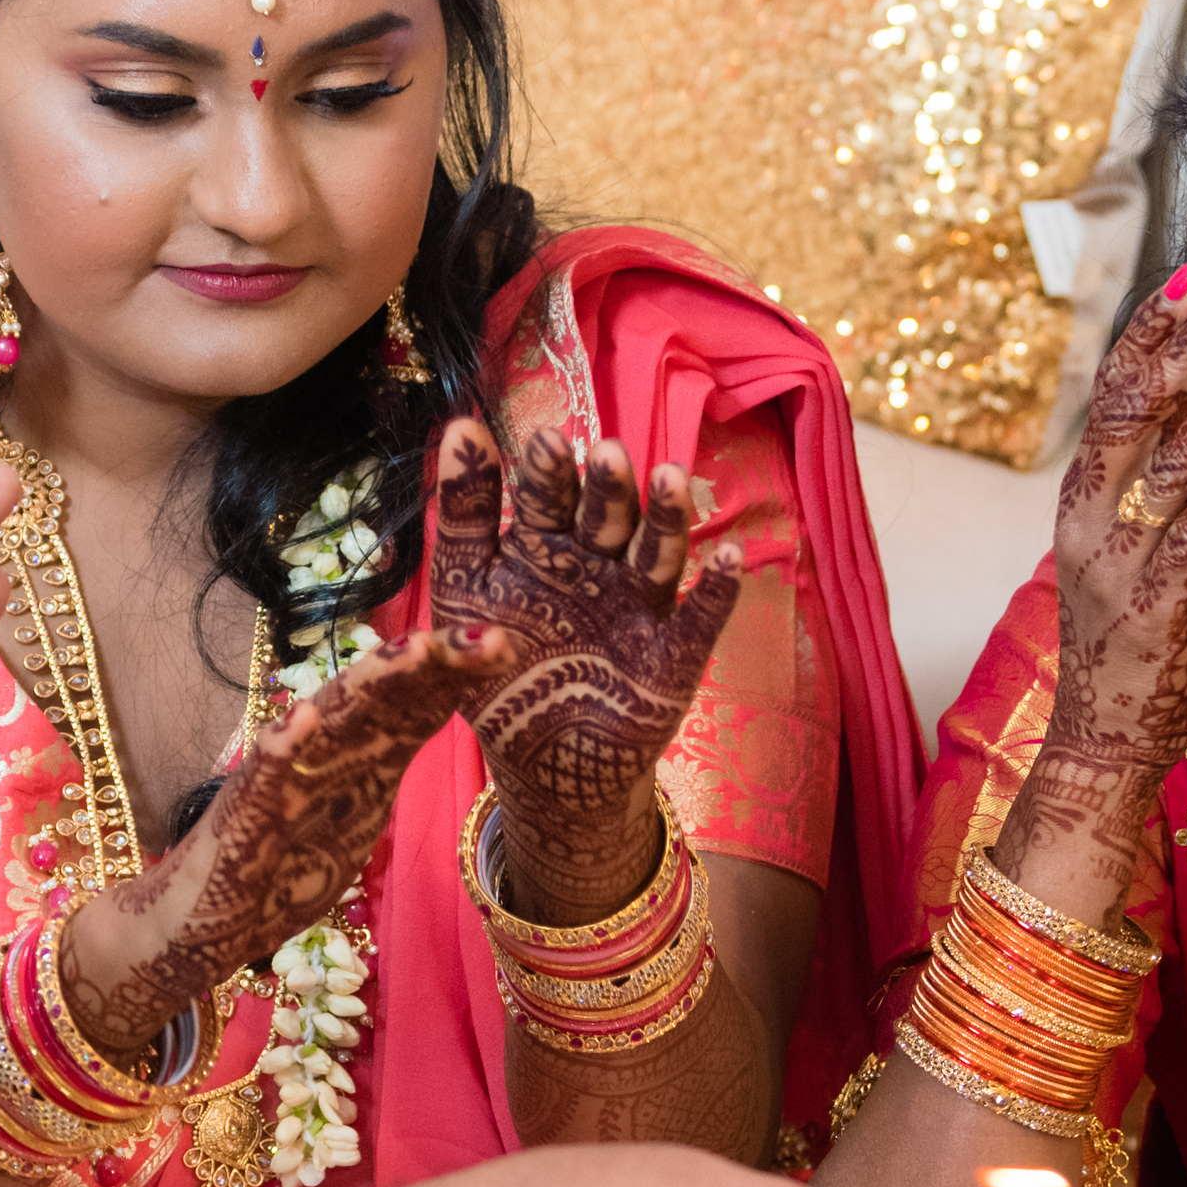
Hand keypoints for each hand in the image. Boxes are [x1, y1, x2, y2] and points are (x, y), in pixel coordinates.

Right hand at [61, 626, 509, 1060]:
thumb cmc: (275, 876)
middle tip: (490, 640)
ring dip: (369, 687)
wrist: (199, 928)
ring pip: (326, 721)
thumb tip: (433, 717)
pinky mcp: (242, 818)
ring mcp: (280, 781)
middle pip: (379, 699)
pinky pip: (263, 779)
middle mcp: (320, 756)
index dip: (452, 676)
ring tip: (414, 651)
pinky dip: (282, 748)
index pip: (409, 706)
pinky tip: (302, 720)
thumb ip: (383, 770)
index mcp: (355, 764)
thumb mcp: (354, 822)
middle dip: (430, 668)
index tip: (504, 647)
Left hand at [431, 417, 742, 919]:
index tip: (544, 439)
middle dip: (608, 486)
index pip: (549, 497)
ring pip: (656, 554)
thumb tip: (458, 423)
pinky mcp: (673, 656)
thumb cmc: (494, 669)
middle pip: (606, 517)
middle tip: (606, 452)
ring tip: (670, 477)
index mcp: (545, 546)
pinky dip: (715, 593)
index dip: (548, 471)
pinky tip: (728, 560)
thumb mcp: (465, 590)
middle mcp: (598, 566)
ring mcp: (639, 608)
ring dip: (667, 518)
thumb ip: (463, 513)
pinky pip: (699, 621)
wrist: (539, 763)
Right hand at [1005, 268, 1186, 912]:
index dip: (1150, 333)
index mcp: (1088, 494)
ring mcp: (1113, 562)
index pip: (1114, 393)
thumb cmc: (1135, 638)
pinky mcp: (1146, 609)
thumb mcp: (1137, 542)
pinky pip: (1184, 541)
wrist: (1103, 733)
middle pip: (1126, 415)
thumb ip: (1160, 479)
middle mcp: (1090, 517)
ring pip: (1158, 470)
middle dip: (1178, 353)